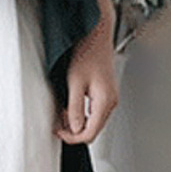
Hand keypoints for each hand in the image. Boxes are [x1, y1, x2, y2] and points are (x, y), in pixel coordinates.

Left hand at [54, 0, 119, 145]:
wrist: (97, 34)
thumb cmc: (87, 51)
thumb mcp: (75, 82)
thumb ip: (75, 108)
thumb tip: (74, 129)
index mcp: (105, 101)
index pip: (89, 133)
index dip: (72, 137)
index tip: (58, 131)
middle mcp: (111, 101)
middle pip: (93, 131)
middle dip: (74, 132)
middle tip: (59, 125)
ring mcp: (110, 98)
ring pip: (94, 123)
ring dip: (77, 123)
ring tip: (63, 115)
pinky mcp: (106, 94)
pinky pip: (94, 113)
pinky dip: (82, 115)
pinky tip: (71, 108)